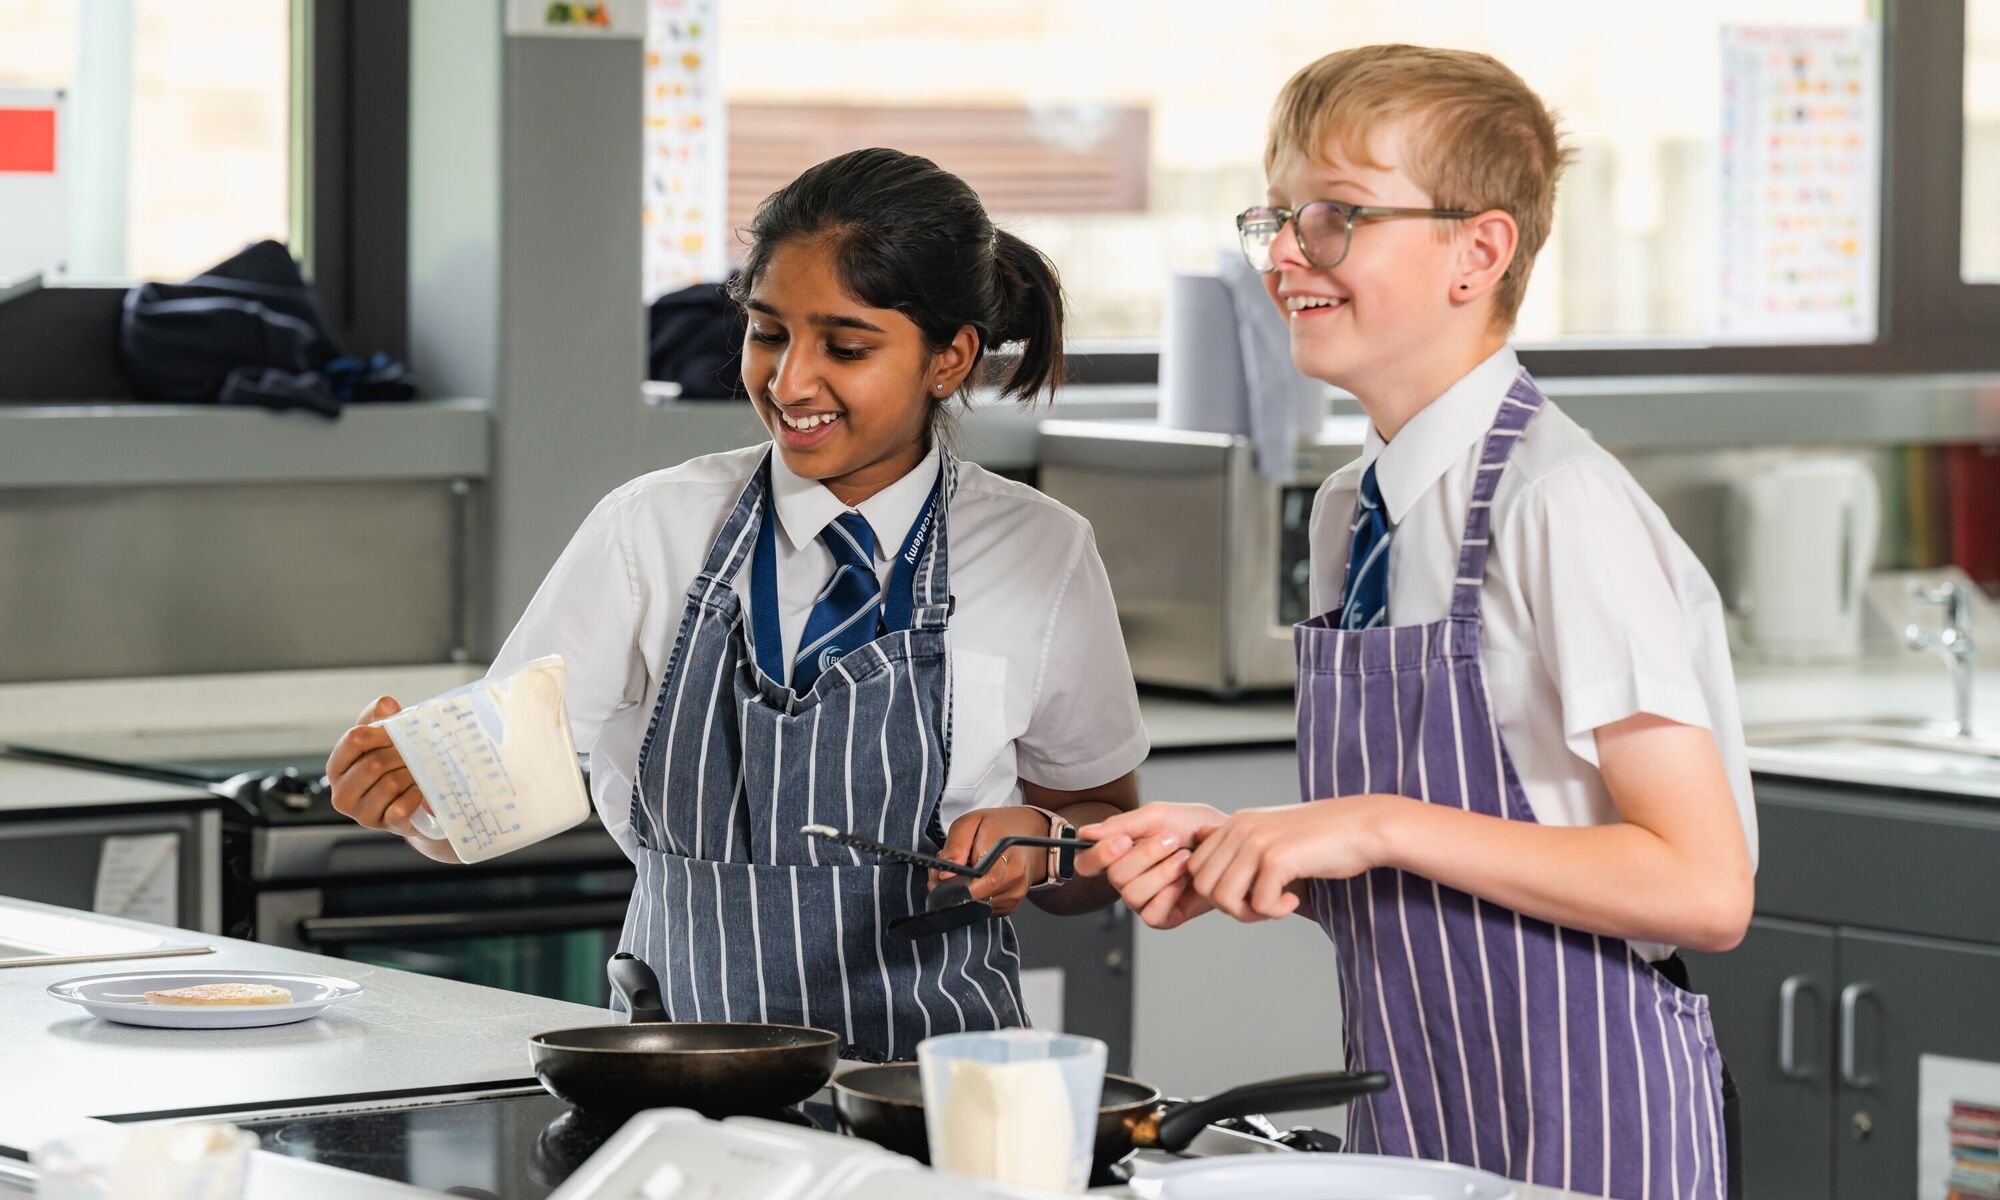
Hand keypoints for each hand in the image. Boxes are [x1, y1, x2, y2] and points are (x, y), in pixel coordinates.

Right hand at [326, 697, 438, 843]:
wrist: (420, 802)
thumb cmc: (398, 764)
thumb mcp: (387, 736)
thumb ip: (381, 716)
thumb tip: (386, 705)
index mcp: (337, 766)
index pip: (354, 740)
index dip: (382, 731)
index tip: (401, 728)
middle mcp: (342, 793)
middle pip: (374, 763)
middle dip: (402, 753)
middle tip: (421, 750)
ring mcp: (362, 813)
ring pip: (390, 783)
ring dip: (413, 773)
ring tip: (421, 769)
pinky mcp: (384, 827)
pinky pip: (400, 808)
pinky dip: (415, 796)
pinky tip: (420, 791)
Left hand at [932, 806, 1051, 917]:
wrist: (1029, 832)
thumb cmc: (998, 826)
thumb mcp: (970, 823)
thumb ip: (955, 847)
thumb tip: (945, 876)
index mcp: (1005, 854)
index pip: (979, 882)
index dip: (955, 884)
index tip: (944, 877)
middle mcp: (1014, 876)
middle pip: (975, 897)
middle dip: (956, 888)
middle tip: (951, 872)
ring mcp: (1016, 893)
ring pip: (978, 905)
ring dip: (967, 893)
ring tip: (969, 872)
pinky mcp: (1012, 904)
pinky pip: (985, 909)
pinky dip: (977, 898)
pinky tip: (979, 881)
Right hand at [1076, 803, 1224, 929]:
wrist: (1230, 843)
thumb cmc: (1194, 827)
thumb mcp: (1159, 816)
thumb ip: (1123, 824)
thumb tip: (1086, 834)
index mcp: (1119, 854)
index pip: (1087, 863)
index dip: (1100, 855)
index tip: (1124, 840)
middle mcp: (1127, 879)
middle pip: (1114, 877)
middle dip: (1145, 855)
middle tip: (1171, 839)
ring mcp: (1144, 899)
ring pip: (1132, 895)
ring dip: (1162, 872)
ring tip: (1183, 857)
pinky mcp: (1164, 917)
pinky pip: (1151, 915)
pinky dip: (1169, 894)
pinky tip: (1185, 880)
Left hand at [1187, 796, 1402, 921]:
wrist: (1364, 827)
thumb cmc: (1323, 838)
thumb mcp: (1274, 835)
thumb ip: (1240, 846)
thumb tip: (1204, 855)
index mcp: (1236, 823)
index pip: (1196, 868)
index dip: (1217, 891)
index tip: (1248, 894)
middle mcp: (1240, 829)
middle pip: (1203, 885)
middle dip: (1229, 906)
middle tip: (1262, 905)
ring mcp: (1256, 842)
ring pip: (1223, 898)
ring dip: (1250, 913)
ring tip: (1276, 906)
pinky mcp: (1277, 859)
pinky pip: (1258, 904)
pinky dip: (1275, 912)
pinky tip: (1293, 901)